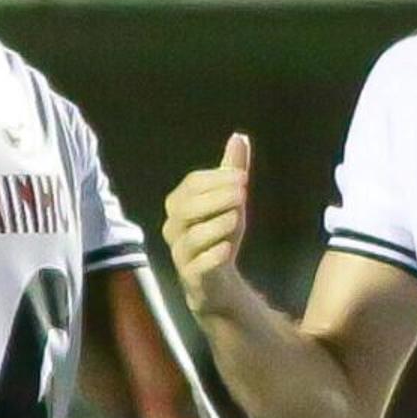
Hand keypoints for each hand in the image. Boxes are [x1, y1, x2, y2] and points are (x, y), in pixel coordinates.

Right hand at [163, 134, 254, 313]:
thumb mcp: (230, 201)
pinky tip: (226, 250)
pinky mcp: (191, 277)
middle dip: (215, 199)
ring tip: (236, 218)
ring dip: (214, 226)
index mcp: (179, 204)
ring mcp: (180, 253)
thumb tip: (239, 137)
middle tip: (243, 193)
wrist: (217, 280)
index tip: (243, 176)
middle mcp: (173, 227)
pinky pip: (195, 267)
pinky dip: (210, 257)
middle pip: (186, 208)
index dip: (216, 179)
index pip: (191, 185)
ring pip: (190, 237)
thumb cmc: (219, 234)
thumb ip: (232, 171)